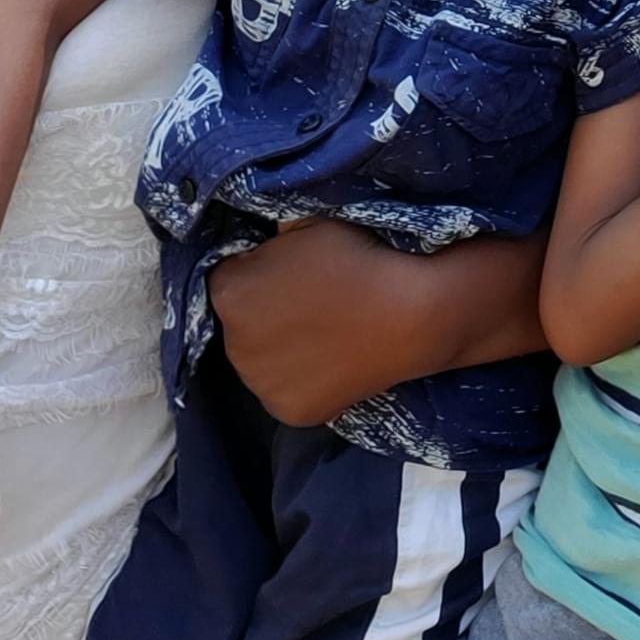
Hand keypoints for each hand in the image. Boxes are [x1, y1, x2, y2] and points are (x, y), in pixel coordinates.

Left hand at [211, 219, 404, 427]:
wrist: (411, 314)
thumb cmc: (360, 259)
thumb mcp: (305, 226)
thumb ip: (272, 243)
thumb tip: (266, 251)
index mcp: (231, 292)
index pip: (228, 279)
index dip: (259, 272)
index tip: (290, 271)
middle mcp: (234, 343)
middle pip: (240, 324)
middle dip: (264, 313)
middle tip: (310, 303)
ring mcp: (261, 384)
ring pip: (261, 361)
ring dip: (280, 349)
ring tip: (324, 333)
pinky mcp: (289, 412)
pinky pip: (286, 390)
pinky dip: (304, 379)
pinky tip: (332, 359)